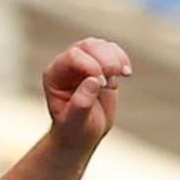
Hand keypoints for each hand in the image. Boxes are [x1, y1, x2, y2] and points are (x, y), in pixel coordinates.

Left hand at [43, 37, 131, 151]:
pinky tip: (125, 74)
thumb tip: (93, 80)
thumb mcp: (75, 122)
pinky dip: (121, 58)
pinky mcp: (98, 63)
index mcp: (54, 75)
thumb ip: (81, 103)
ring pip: (100, 45)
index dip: (91, 65)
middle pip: (88, 46)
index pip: (73, 57)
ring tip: (122, 75)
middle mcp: (66, 65)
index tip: (103, 84)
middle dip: (106, 59)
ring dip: (115, 58)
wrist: (84, 133)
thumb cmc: (74, 130)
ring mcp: (83, 62)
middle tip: (118, 75)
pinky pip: (111, 50)